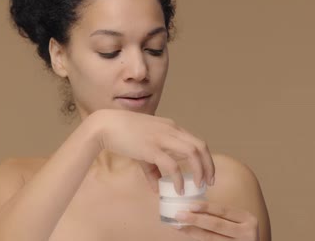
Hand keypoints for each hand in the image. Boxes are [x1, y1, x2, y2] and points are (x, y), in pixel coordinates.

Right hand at [86, 109, 214, 193]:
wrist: (105, 125)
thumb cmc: (123, 134)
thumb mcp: (142, 148)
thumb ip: (152, 168)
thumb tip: (157, 188)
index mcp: (171, 127)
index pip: (196, 141)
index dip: (205, 158)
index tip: (206, 173)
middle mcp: (170, 130)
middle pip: (200, 146)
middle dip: (208, 166)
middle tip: (208, 182)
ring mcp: (162, 138)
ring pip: (192, 153)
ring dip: (199, 171)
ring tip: (198, 186)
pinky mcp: (151, 148)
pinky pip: (172, 165)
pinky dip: (179, 178)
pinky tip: (178, 189)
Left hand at [173, 201, 258, 240]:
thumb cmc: (242, 230)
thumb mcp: (239, 220)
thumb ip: (223, 215)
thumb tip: (194, 207)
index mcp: (247, 219)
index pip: (224, 210)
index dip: (207, 207)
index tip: (190, 205)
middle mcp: (246, 233)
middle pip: (217, 225)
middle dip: (196, 219)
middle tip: (179, 214)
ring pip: (211, 238)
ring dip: (192, 231)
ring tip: (179, 225)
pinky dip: (197, 238)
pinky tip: (188, 233)